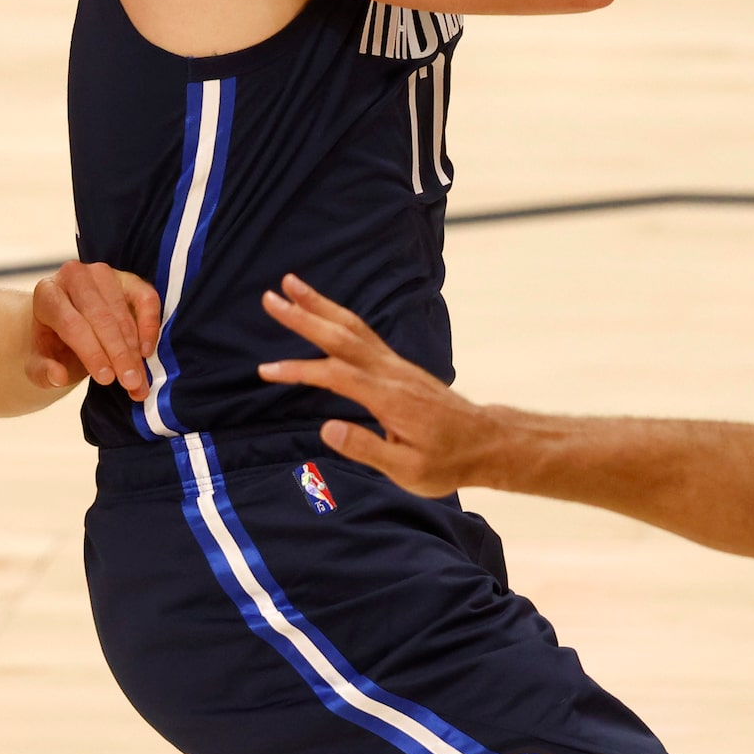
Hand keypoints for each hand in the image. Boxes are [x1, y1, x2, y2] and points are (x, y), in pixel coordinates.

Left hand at [27, 262, 160, 396]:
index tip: (106, 379)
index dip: (91, 352)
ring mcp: (103, 274)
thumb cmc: (53, 344)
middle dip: (119, 353)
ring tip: (138, 379)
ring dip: (134, 350)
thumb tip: (58, 376)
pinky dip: (150, 326)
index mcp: (46, 293)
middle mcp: (74, 276)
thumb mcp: (38, 362)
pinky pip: (146, 299)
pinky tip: (146, 351)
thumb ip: (42, 372)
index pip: (72, 324)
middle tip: (130, 382)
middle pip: (101, 318)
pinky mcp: (128, 278)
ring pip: (123, 314)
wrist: (65, 324)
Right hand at [258, 275, 499, 495]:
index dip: (300, 371)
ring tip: (291, 283)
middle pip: (341, 337)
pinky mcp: (399, 366)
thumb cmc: (448, 461)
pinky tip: (324, 310)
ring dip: (320, 304)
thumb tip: (326, 429)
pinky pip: (363, 333)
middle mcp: (391, 372)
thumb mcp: (408, 469)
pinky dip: (338, 317)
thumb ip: (366, 448)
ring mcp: (396, 365)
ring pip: (353, 327)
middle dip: (304, 315)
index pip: (336, 376)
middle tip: (270, 297)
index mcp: (389, 397)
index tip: (266, 369)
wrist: (486, 442)